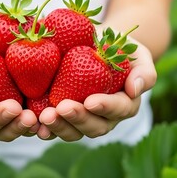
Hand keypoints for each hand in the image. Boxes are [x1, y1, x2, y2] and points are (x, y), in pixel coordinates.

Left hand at [36, 38, 156, 140]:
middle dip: (78, 119)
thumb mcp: (135, 52)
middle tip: (62, 108)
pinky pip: (54, 128)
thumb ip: (143, 70)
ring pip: (73, 132)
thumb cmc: (119, 48)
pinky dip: (43, 128)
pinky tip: (33, 123)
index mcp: (125, 103)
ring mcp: (82, 119)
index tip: (90, 100)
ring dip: (59, 127)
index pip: (119, 109)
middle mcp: (104, 117)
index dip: (106, 107)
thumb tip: (135, 89)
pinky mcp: (63, 117)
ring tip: (44, 117)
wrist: (95, 45)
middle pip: (95, 127)